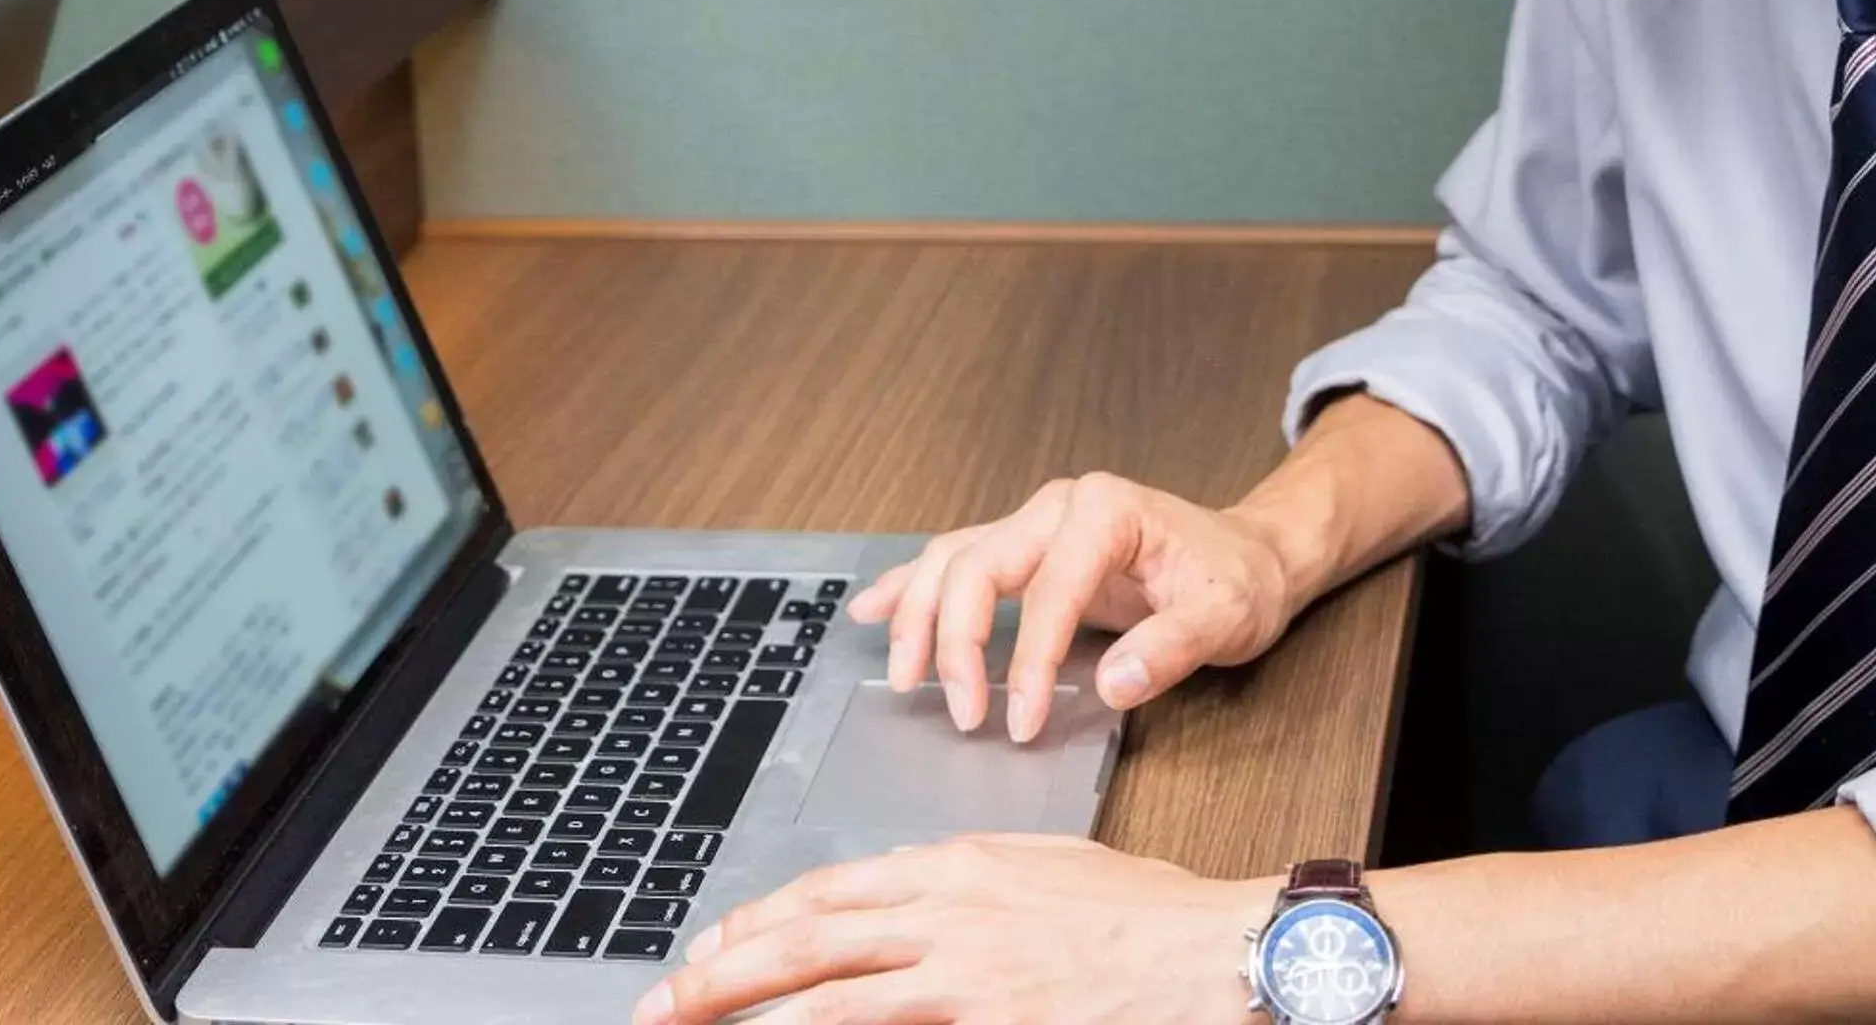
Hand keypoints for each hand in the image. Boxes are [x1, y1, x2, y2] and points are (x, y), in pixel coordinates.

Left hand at [633, 833, 1277, 1024]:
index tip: (717, 942)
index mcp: (963, 865)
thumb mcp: (1048, 869)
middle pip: (811, 937)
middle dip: (726, 968)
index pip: (837, 889)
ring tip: (693, 1023)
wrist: (1209, 951)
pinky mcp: (986, 1021)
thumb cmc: (1147, 915)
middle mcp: (950, 913)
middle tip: (666, 997)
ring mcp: (964, 975)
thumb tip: (919, 903)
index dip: (766, 918)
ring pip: (828, 994)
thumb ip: (975, 883)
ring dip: (751, 1012)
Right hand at [847, 472, 1301, 741]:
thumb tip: (1115, 684)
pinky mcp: (1026, 549)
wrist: (1247, 555)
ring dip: (919, 617)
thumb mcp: (1224, 616)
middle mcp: (1058, 508)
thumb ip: (1170, 649)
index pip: (1048, 591)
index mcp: (1105, 512)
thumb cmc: (1235, 580)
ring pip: (952, 559)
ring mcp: (1036, 524)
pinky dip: (912, 587)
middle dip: (956, 643)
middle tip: (964, 716)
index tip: (1025, 722)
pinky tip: (873, 609)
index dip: (1030, 661)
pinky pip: (956, 560)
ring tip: (903, 678)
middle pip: (976, 565)